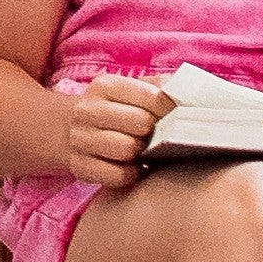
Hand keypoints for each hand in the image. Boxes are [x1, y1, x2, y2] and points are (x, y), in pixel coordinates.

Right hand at [64, 74, 173, 191]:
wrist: (70, 131)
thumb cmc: (116, 111)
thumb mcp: (131, 90)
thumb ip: (160, 87)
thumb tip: (192, 95)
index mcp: (105, 86)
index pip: (152, 97)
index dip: (171, 110)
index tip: (178, 118)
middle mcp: (87, 110)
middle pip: (141, 123)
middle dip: (155, 132)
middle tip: (158, 136)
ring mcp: (80, 139)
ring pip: (127, 149)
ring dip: (142, 154)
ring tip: (144, 151)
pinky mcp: (79, 166)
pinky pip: (118, 176)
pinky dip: (130, 174)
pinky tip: (132, 167)